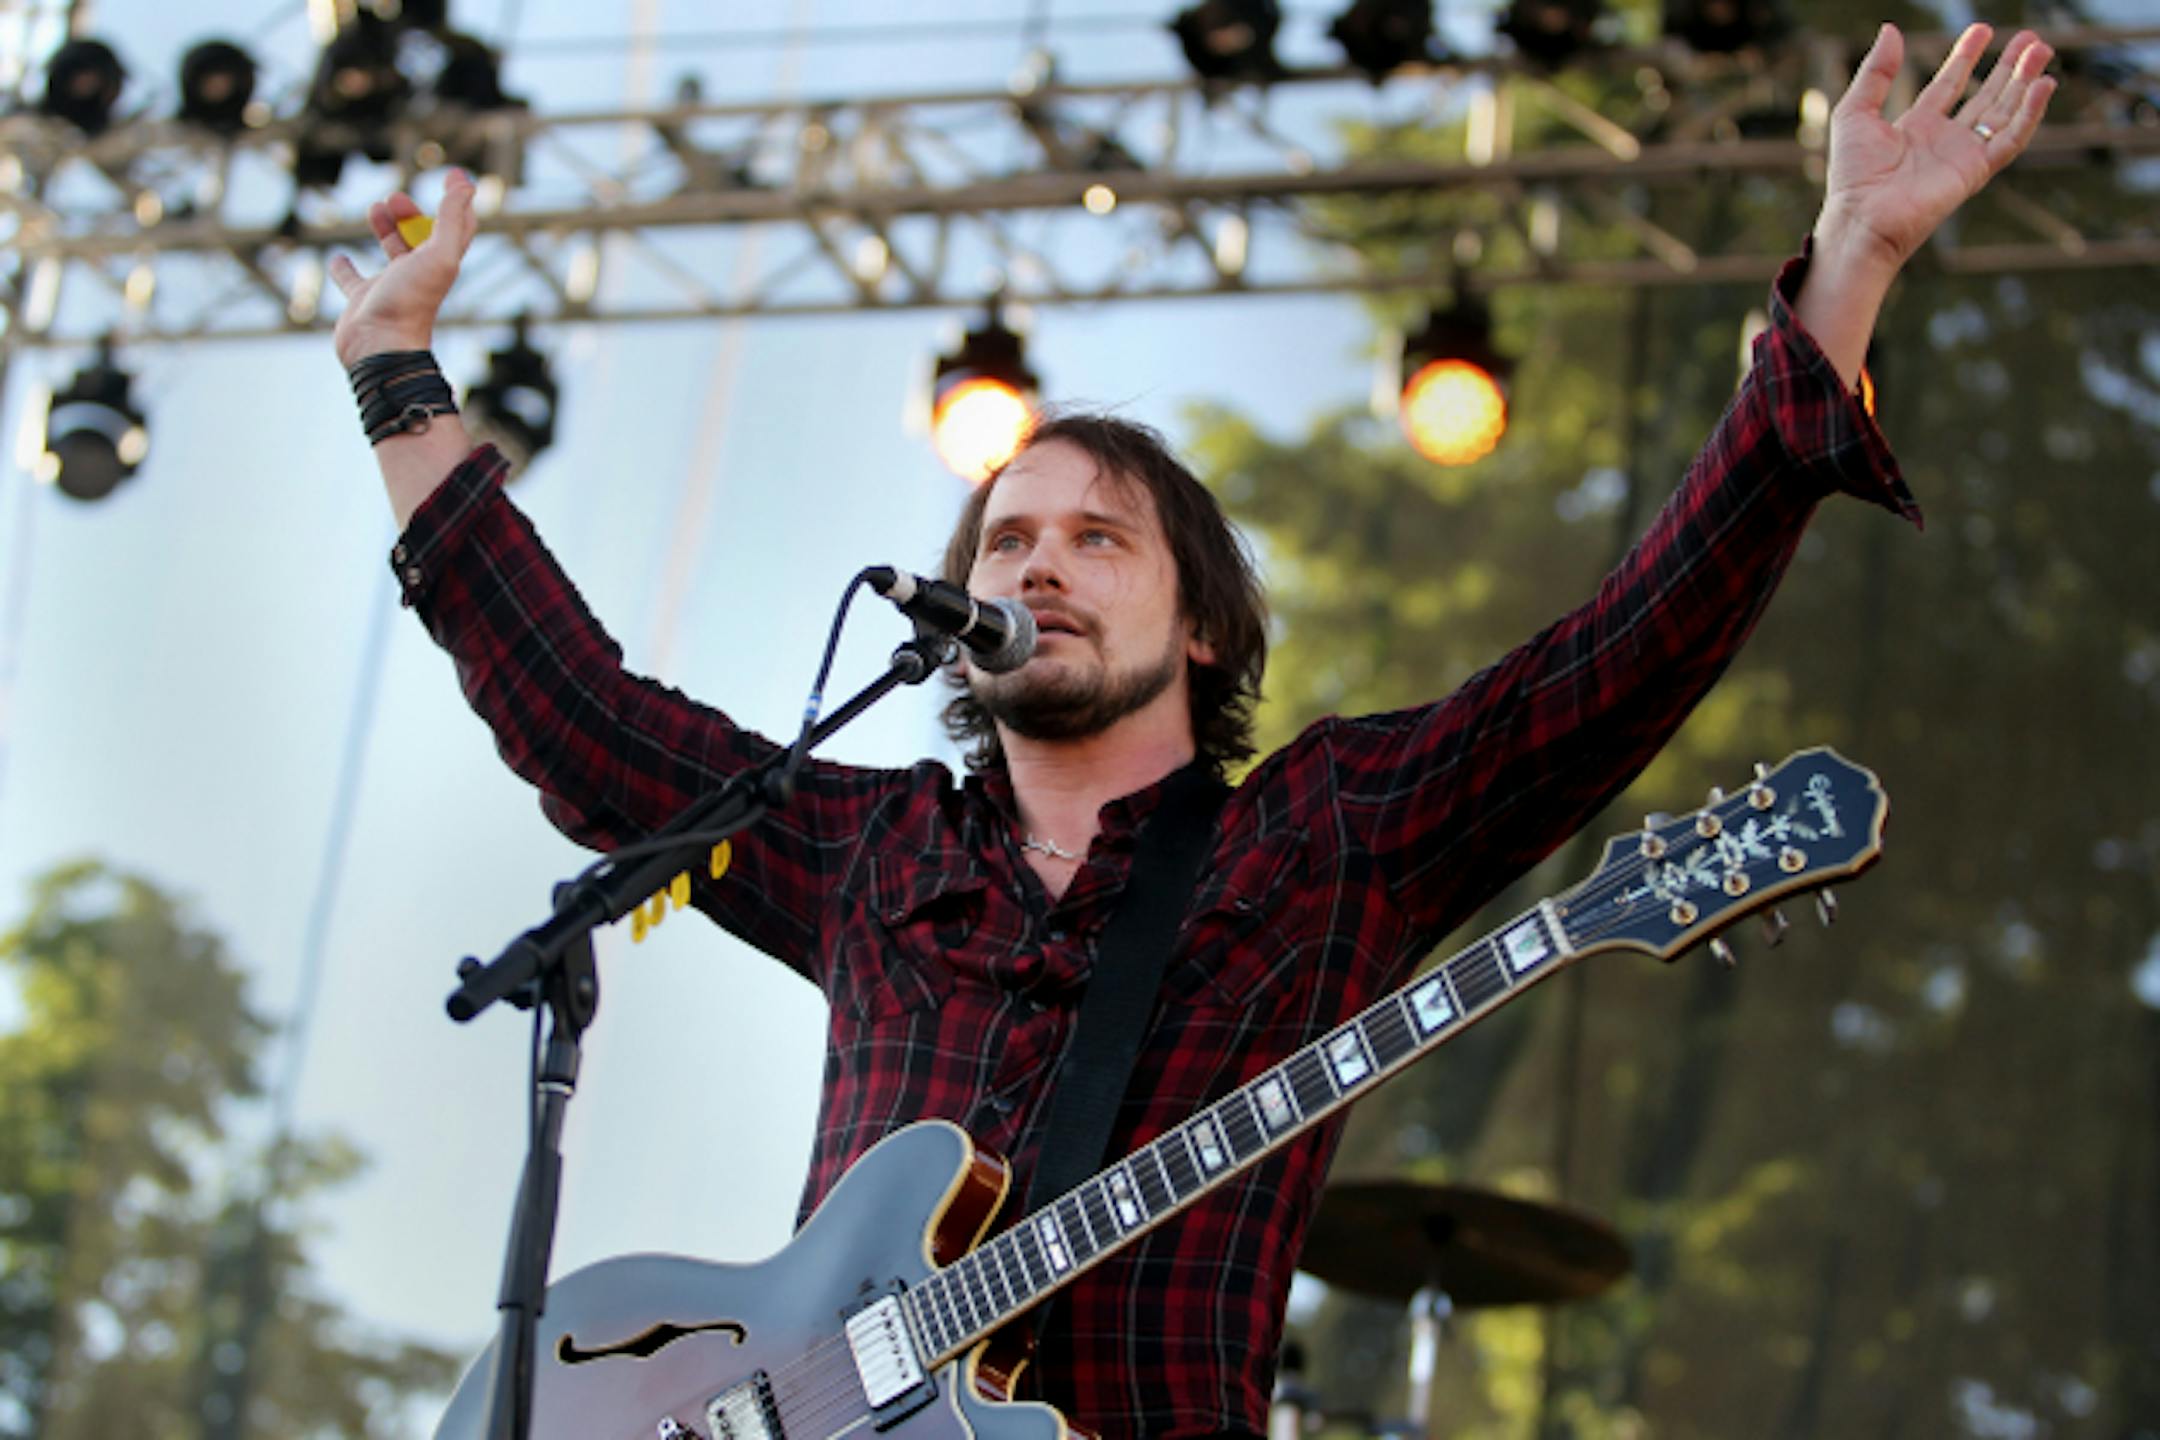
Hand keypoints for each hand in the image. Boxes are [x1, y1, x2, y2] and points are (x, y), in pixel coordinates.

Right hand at [328, 169, 479, 368]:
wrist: (381, 346)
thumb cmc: (411, 301)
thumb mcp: (438, 254)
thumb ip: (451, 220)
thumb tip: (465, 183)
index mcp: (441, 263)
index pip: (458, 226)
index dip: (458, 200)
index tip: (452, 173)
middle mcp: (419, 274)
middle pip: (421, 237)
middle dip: (412, 213)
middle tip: (396, 197)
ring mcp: (390, 287)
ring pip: (391, 252)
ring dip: (386, 229)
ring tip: (376, 209)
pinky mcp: (363, 300)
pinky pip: (352, 280)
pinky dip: (344, 268)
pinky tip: (338, 257)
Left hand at [1817, 23, 2056, 276]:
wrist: (1863, 217)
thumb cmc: (1853, 174)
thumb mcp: (1855, 111)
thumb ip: (1876, 72)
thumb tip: (1890, 29)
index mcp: (1916, 127)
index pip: (1949, 85)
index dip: (1966, 57)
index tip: (1983, 29)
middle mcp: (1944, 140)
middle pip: (1985, 96)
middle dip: (2008, 67)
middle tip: (2031, 38)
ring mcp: (1963, 155)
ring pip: (2004, 112)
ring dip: (2024, 82)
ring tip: (2041, 50)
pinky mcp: (1977, 171)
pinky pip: (2012, 139)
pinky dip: (2030, 112)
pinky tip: (2042, 85)